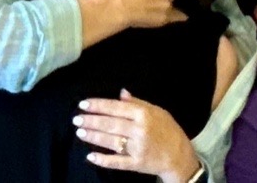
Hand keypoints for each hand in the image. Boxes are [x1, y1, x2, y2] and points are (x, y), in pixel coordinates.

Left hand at [72, 91, 196, 178]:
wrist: (180, 157)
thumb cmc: (169, 130)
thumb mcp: (157, 111)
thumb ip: (137, 103)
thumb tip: (121, 93)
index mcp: (144, 114)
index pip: (116, 108)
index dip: (98, 106)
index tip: (83, 104)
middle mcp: (139, 130)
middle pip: (111, 124)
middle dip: (91, 121)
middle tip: (76, 119)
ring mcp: (138, 148)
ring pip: (111, 141)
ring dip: (94, 137)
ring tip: (80, 132)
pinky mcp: (137, 164)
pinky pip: (118, 162)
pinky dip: (104, 160)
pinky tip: (91, 156)